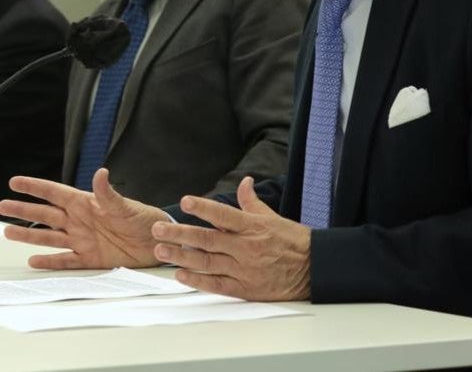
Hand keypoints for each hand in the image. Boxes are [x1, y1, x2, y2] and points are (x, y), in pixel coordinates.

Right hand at [0, 168, 169, 268]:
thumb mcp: (126, 205)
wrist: (158, 244)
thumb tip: (100, 173)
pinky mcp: (90, 259)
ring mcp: (82, 240)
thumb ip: (108, 193)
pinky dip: (50, 262)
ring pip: (49, 236)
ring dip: (28, 235)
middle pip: (44, 214)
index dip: (34, 187)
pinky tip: (34, 261)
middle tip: (2, 206)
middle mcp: (79, 220)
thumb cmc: (145, 219)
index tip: (15, 182)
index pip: (54, 192)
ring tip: (7, 232)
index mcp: (85, 203)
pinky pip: (65, 260)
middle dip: (23, 210)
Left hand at [151, 176, 310, 300]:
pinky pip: (218, 284)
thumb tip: (244, 182)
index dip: (204, 208)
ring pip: (207, 262)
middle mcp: (245, 247)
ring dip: (182, 256)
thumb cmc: (292, 241)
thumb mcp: (272, 217)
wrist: (314, 270)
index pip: (223, 215)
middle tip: (158, 230)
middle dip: (180, 234)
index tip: (185, 201)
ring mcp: (244, 269)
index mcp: (252, 227)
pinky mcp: (245, 288)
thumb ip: (251, 202)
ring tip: (161, 251)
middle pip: (208, 239)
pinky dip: (198, 281)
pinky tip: (181, 275)